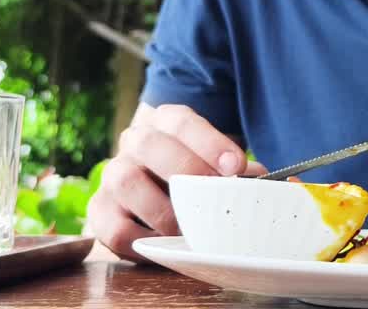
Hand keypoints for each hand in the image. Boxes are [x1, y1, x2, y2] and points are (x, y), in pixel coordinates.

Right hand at [86, 104, 264, 262]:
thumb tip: (267, 186)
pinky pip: (114, 229)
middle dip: (185, 170)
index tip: (235, 166)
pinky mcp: (100, 211)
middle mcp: (134, 142)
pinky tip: (167, 245)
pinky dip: (143, 242)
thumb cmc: (194, 170)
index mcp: (165, 121)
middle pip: (149, 144)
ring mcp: (113, 175)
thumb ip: (237, 171)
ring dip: (163, 210)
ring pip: (125, 182)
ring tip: (191, 230)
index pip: (183, 122)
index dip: (210, 143)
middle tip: (213, 198)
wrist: (152, 179)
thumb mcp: (216, 160)